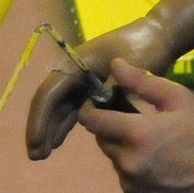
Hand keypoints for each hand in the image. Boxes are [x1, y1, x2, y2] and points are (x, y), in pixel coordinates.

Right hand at [25, 17, 173, 158]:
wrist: (158, 36)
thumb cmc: (142, 47)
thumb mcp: (128, 68)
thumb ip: (109, 91)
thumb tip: (87, 115)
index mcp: (75, 63)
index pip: (50, 94)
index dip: (40, 120)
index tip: (36, 143)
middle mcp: (73, 72)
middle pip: (50, 103)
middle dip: (41, 128)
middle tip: (36, 156)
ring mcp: (81, 80)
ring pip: (60, 108)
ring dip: (51, 129)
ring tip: (43, 154)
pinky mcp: (92, 88)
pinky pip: (74, 108)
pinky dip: (65, 124)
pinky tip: (58, 142)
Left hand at [78, 60, 193, 192]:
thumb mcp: (178, 99)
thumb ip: (142, 82)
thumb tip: (114, 65)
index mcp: (136, 134)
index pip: (92, 120)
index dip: (92, 109)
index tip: (102, 104)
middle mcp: (127, 162)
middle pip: (102, 139)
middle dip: (113, 129)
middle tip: (136, 123)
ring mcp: (130, 185)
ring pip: (114, 160)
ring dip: (124, 151)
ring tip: (153, 147)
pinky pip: (125, 181)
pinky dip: (134, 173)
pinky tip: (157, 168)